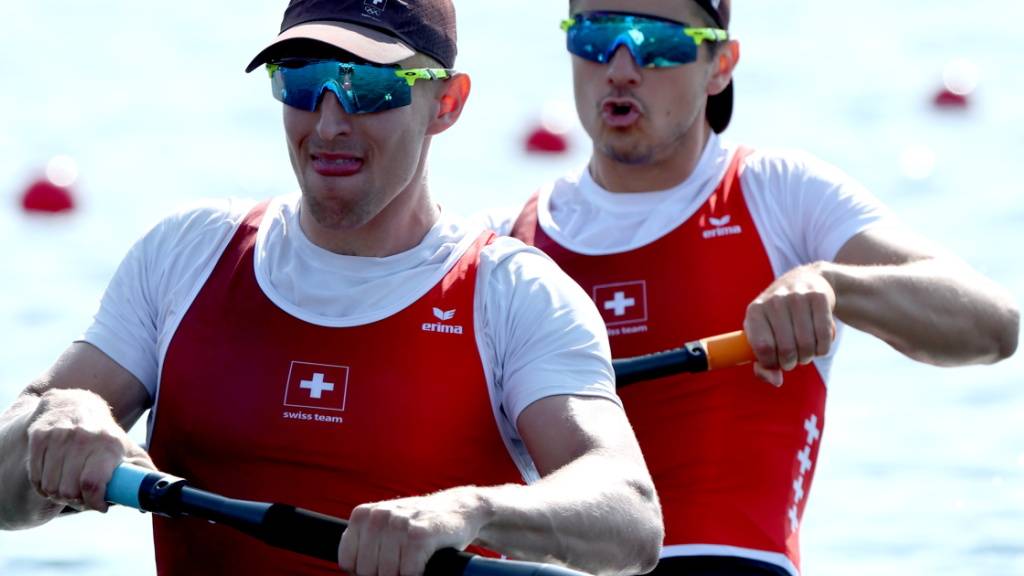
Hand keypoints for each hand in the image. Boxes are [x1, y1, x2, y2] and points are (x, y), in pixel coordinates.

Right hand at [26, 389, 153, 512]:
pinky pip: (35, 477)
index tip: (100, 506)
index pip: (92, 484)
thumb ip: (142, 474)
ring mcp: (59, 435)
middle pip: (69, 490)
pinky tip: (54, 478)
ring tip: (68, 487)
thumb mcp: (128, 449)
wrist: (74, 404)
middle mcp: (84, 437)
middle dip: (76, 500)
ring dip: (57, 495)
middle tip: (82, 497)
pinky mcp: (39, 436)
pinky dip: (42, 486)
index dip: (94, 502)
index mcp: (109, 444)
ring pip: (50, 486)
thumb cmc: (105, 436)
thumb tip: (148, 503)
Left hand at [338, 487, 488, 575]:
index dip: (368, 571)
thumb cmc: (420, 526)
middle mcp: (377, 516)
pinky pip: (409, 573)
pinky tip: (427, 561)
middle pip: (367, 572)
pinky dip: (419, 574)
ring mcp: (398, 523)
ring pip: (388, 575)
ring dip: (404, 574)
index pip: (348, 562)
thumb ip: (365, 547)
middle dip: (386, 574)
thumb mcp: (385, 529)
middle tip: (404, 561)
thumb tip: (354, 575)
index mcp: (362, 515)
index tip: (386, 563)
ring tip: (416, 559)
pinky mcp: (420, 534)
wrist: (461, 509)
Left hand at [744, 263, 836, 386]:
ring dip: (808, 357)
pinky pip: (824, 337)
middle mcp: (774, 301)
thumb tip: (776, 381)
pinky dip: (822, 348)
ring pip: (806, 345)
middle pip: (786, 350)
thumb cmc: (779, 318)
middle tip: (793, 359)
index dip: (771, 363)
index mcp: (755, 311)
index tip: (775, 362)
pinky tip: (818, 343)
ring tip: (804, 350)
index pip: (763, 348)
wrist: (807, 281)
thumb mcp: (763, 334)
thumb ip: (762, 363)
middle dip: (791, 363)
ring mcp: (797, 297)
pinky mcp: (819, 298)